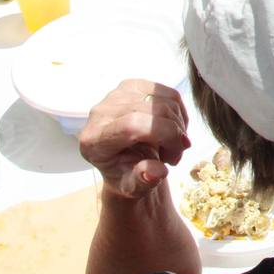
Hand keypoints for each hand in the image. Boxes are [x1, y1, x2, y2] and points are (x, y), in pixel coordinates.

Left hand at [79, 80, 190, 199]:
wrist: (125, 160)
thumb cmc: (127, 174)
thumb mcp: (134, 187)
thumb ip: (143, 181)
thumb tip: (155, 172)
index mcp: (94, 140)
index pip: (132, 125)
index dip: (163, 133)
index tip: (179, 149)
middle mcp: (100, 113)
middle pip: (152, 111)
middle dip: (175, 132)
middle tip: (177, 154)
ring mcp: (115, 95)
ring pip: (163, 100)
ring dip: (178, 123)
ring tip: (173, 144)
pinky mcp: (132, 85)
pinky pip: (167, 92)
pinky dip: (178, 112)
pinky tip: (173, 128)